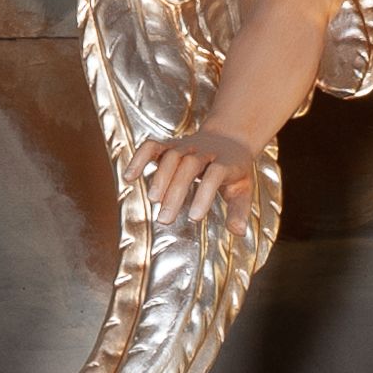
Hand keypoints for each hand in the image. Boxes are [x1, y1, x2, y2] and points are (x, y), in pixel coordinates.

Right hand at [132, 127, 256, 228]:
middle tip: (165, 218)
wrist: (228, 140)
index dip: (204, 195)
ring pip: (171, 155)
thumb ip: (239, 211)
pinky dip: (139, 158)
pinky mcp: (169, 145)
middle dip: (176, 190)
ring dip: (160, 176)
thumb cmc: (234, 171)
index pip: (215, 174)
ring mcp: (186, 146)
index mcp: (226, 162)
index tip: (194, 218)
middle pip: (189, 165)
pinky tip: (129, 177)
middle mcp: (204, 151)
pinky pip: (152, 147)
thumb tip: (238, 232)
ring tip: (153, 200)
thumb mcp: (243, 190)